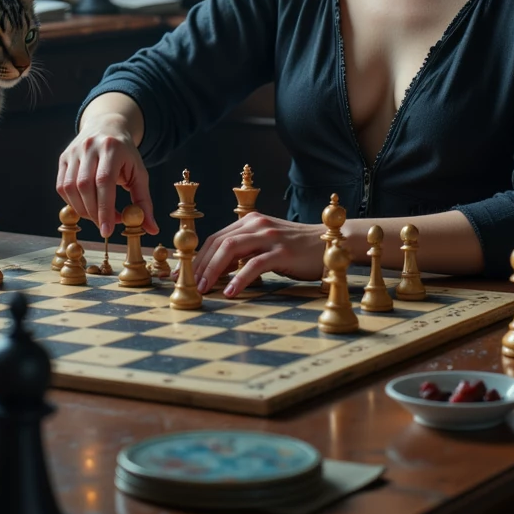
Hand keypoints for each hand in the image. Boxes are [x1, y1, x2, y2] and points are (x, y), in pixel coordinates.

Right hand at [56, 121, 157, 238]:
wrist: (107, 128)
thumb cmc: (125, 155)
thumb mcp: (139, 173)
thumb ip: (144, 201)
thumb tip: (152, 229)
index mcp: (111, 147)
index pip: (104, 181)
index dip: (105, 208)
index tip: (108, 230)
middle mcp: (89, 147)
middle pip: (85, 186)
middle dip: (94, 212)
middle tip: (105, 226)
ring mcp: (73, 151)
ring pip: (70, 188)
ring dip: (82, 210)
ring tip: (97, 216)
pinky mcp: (64, 158)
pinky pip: (62, 187)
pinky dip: (72, 202)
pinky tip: (85, 206)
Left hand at [191, 213, 325, 297]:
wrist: (328, 244)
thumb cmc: (295, 249)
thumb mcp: (265, 245)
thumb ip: (243, 252)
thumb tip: (215, 271)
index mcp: (250, 221)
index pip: (216, 238)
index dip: (198, 257)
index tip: (185, 274)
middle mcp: (256, 224)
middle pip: (219, 243)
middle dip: (201, 265)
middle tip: (189, 284)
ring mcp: (269, 237)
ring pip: (231, 250)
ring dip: (214, 271)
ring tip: (204, 289)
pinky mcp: (282, 252)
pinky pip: (254, 265)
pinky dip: (239, 279)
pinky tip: (230, 292)